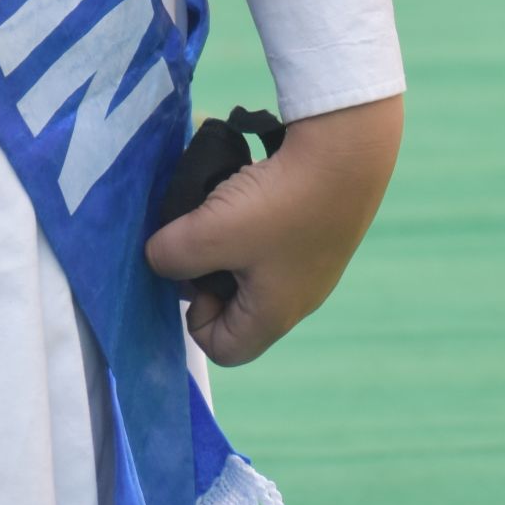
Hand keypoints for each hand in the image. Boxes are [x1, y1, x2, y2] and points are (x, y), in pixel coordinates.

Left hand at [143, 94, 402, 366]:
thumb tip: (159, 260)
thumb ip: (172, 255)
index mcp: (274, 314)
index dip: (195, 317)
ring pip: (248, 264)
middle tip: (201, 232)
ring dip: (225, 236)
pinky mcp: (313, 228)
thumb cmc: (279, 204)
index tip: (195, 271)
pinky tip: (244, 186)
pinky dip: (248, 213)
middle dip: (206, 270)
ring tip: (219, 203)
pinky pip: (267, 234)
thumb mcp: (211, 233)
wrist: (344, 155)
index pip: (223, 349)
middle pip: (234, 305)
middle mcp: (296, 297)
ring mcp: (309, 262)